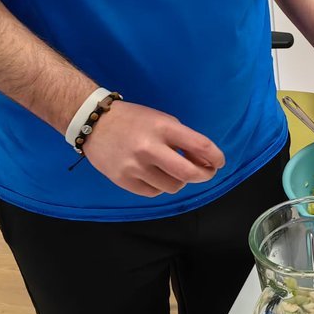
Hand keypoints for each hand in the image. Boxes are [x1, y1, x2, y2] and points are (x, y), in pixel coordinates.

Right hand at [81, 101, 225, 196]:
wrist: (93, 122)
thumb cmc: (135, 120)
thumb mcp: (163, 120)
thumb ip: (184, 140)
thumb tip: (204, 162)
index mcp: (163, 128)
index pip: (201, 146)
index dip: (216, 157)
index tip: (219, 162)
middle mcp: (149, 148)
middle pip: (189, 174)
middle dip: (204, 176)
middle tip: (205, 173)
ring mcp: (135, 166)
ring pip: (173, 187)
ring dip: (179, 181)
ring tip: (171, 169)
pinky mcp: (123, 180)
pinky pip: (154, 192)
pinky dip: (160, 186)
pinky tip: (154, 174)